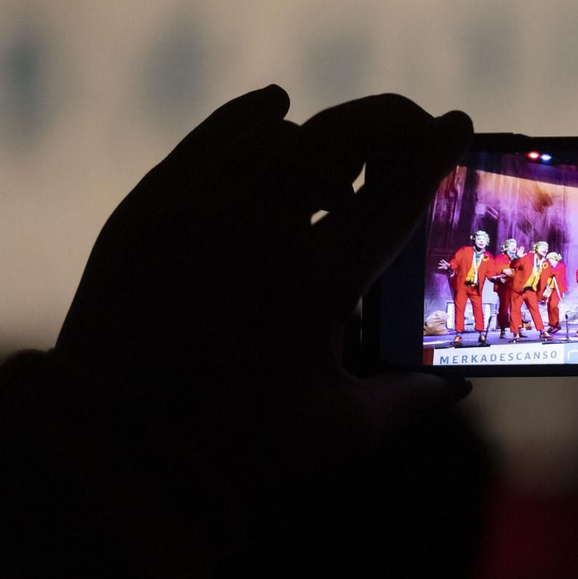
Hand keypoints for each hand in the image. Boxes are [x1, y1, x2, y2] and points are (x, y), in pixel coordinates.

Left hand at [54, 86, 473, 512]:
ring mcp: (192, 214)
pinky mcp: (145, 214)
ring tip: (345, 161)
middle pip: (337, 138)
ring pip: (272, 135)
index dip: (433, 154)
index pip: (393, 195)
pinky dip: (250, 124)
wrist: (118, 460)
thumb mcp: (343, 434)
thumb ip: (410, 399)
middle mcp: (254, 232)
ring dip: (323, 138)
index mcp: (315, 287)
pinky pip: (208, 143)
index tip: (458, 125)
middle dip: (388, 122)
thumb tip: (457, 383)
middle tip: (415, 127)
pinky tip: (275, 118)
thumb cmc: (242, 458)